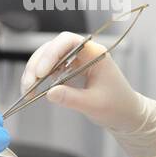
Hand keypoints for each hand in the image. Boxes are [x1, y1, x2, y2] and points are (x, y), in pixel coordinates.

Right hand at [20, 32, 142, 131]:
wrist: (127, 115)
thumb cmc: (118, 107)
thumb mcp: (94, 105)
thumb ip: (71, 98)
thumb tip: (49, 93)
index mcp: (95, 54)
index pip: (68, 41)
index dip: (51, 53)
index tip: (41, 72)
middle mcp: (84, 53)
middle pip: (53, 48)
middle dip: (38, 64)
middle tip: (29, 85)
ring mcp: (76, 61)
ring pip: (48, 58)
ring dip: (35, 71)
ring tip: (28, 90)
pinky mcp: (70, 71)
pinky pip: (51, 68)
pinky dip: (40, 77)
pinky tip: (35, 89)